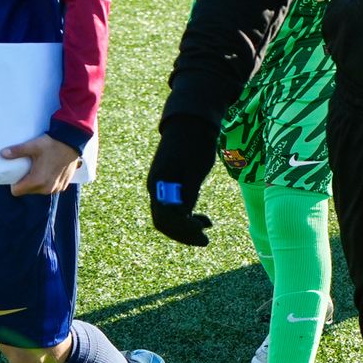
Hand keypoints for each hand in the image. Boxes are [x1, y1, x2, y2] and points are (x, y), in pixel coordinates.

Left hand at [1, 133, 81, 196]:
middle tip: (29, 169)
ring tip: (40, 169)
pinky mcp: (63, 186)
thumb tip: (2, 154)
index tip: (18, 173)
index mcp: (36, 181)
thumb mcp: (33, 146)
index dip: (14, 183)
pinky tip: (50, 171)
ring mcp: (56, 188)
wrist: (72, 142)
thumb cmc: (52, 144)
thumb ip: (16, 151)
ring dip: (38, 183)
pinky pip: (50, 188)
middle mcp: (46, 188)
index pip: (16, 192)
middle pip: (28, 191)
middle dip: (26, 183)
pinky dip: (48, 182)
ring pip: (39, 190)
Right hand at [146, 115, 220, 245]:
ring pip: (168, 217)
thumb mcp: (196, 171)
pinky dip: (185, 216)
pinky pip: (172, 208)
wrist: (191, 122)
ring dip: (185, 227)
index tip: (204, 238)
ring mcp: (160, 186)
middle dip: (184, 234)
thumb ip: (188, 193)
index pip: (166, 219)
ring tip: (207, 228)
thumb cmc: (196, 144)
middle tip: (205, 240)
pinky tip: (201, 219)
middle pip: (164, 222)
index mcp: (159, 184)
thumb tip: (183, 216)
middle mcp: (155, 188)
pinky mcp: (168, 184)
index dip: (184, 232)